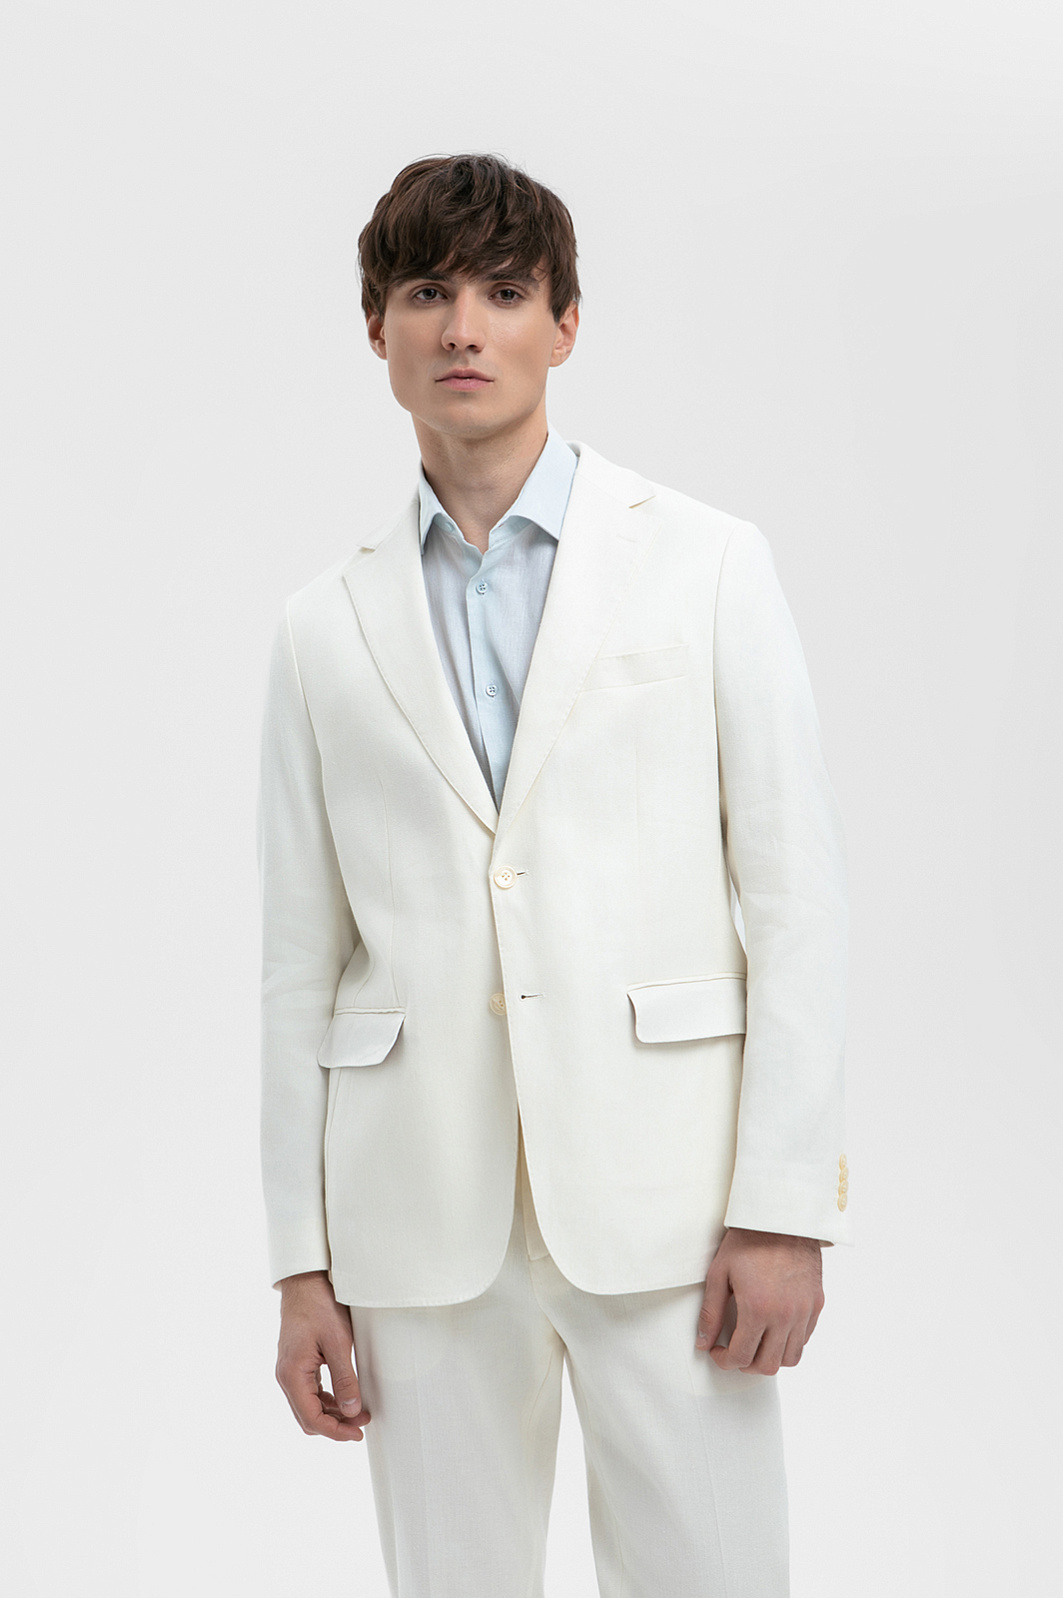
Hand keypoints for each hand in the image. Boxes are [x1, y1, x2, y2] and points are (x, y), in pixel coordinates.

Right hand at [275, 1270, 370, 1440]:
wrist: (304, 1283)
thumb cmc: (319, 1306)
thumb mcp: (338, 1342)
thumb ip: (345, 1379)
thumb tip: (352, 1412)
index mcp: (292, 1375)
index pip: (312, 1418)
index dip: (336, 1431)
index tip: (357, 1433)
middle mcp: (286, 1377)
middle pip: (308, 1418)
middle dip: (335, 1426)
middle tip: (361, 1425)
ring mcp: (289, 1371)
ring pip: (308, 1407)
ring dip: (332, 1414)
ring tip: (358, 1412)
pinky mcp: (296, 1365)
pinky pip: (309, 1393)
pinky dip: (326, 1401)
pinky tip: (344, 1398)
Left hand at [696, 1227, 823, 1374]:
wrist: (781, 1216)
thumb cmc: (748, 1240)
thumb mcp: (719, 1273)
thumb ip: (711, 1312)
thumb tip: (702, 1342)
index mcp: (758, 1309)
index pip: (741, 1356)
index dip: (724, 1360)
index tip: (717, 1351)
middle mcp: (785, 1316)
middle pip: (768, 1365)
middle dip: (746, 1364)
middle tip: (734, 1350)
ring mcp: (804, 1311)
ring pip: (790, 1358)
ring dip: (770, 1358)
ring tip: (755, 1343)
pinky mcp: (816, 1303)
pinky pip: (804, 1338)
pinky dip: (789, 1343)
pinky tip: (773, 1329)